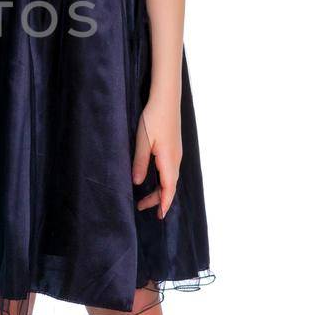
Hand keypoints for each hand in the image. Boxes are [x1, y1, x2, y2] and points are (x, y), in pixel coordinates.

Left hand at [132, 96, 181, 218]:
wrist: (166, 99)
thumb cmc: (154, 118)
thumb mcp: (142, 141)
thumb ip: (140, 163)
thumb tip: (138, 183)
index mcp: (169, 160)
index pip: (168, 188)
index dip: (163, 203)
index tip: (158, 215)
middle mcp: (176, 159)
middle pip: (169, 185)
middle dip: (158, 199)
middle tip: (143, 207)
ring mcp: (176, 153)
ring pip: (170, 177)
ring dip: (161, 189)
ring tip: (148, 198)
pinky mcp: (174, 147)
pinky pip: (170, 170)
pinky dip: (163, 179)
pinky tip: (156, 179)